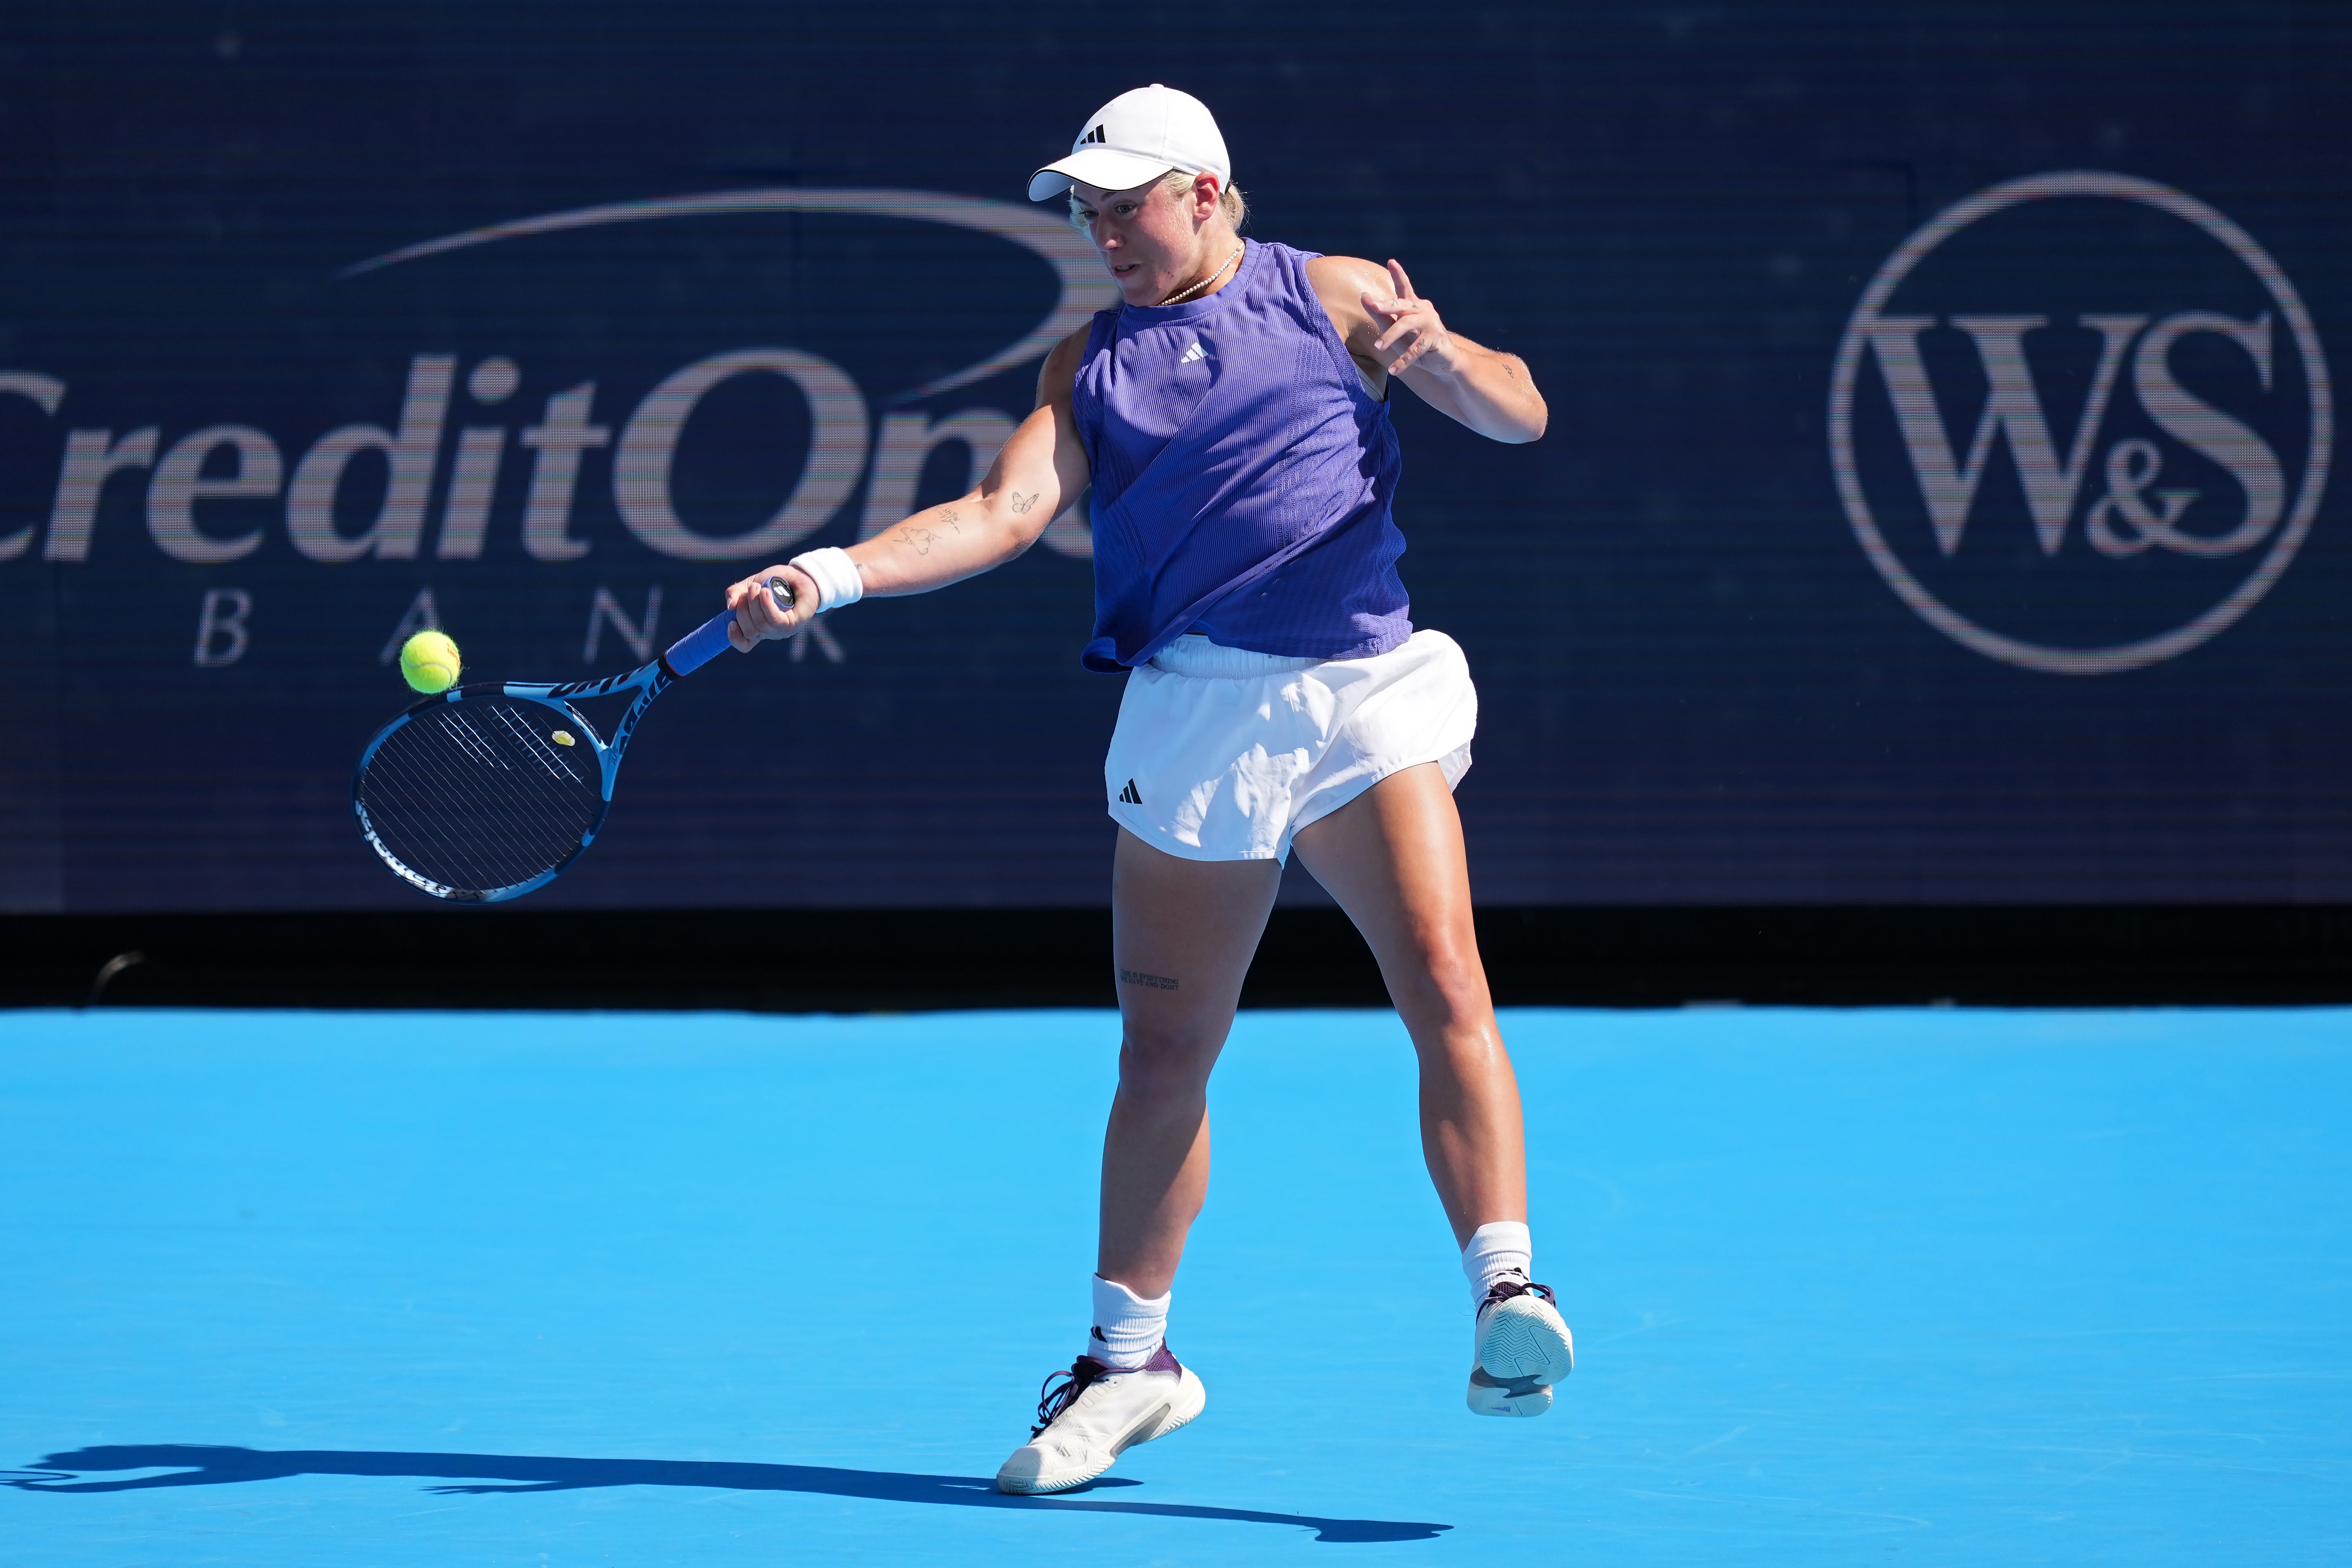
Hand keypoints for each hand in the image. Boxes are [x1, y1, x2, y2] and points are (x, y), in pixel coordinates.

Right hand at [723, 565, 814, 651]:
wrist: (800, 575)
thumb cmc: (776, 582)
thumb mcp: (751, 583)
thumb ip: (736, 593)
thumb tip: (730, 607)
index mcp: (758, 626)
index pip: (745, 644)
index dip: (734, 638)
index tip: (731, 623)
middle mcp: (769, 632)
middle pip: (749, 631)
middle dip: (744, 609)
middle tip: (751, 589)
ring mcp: (781, 630)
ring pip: (760, 624)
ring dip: (755, 602)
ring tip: (758, 586)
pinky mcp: (792, 625)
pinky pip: (775, 620)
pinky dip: (767, 605)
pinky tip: (766, 592)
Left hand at [1363, 259, 1455, 376]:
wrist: (1442, 363)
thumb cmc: (1415, 345)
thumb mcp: (1395, 331)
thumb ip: (1380, 316)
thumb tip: (1364, 295)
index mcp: (1413, 306)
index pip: (1404, 288)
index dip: (1399, 275)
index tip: (1391, 261)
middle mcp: (1423, 310)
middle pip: (1401, 305)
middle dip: (1386, 305)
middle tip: (1373, 306)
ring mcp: (1431, 322)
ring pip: (1407, 325)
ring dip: (1390, 337)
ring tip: (1378, 347)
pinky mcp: (1436, 338)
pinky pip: (1416, 348)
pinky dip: (1404, 360)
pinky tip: (1393, 370)